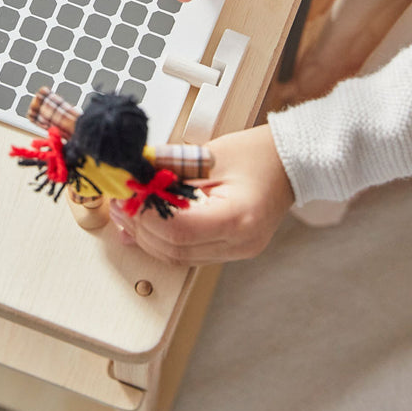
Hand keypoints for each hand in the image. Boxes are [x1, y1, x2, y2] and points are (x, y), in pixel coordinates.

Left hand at [109, 124, 292, 265]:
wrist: (291, 162)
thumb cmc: (258, 153)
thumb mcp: (210, 154)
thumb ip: (170, 168)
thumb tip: (134, 176)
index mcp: (239, 217)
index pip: (179, 231)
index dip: (146, 216)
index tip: (127, 197)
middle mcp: (241, 243)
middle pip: (175, 250)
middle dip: (140, 227)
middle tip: (120, 203)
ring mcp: (237, 251)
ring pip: (178, 257)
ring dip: (147, 236)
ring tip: (128, 211)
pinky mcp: (231, 250)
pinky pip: (188, 253)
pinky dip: (163, 240)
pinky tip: (146, 224)